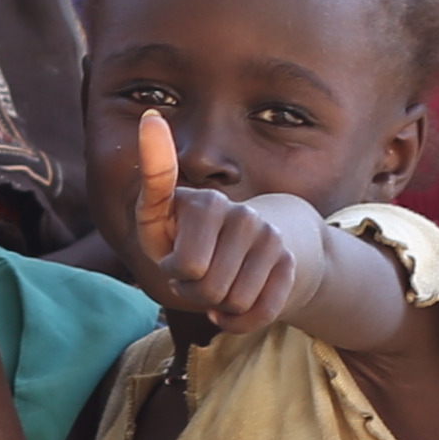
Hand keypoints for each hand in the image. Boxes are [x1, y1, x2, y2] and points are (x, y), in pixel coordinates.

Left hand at [123, 110, 299, 338]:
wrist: (246, 255)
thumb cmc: (184, 241)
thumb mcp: (158, 224)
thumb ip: (152, 191)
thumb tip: (151, 118)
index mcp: (203, 202)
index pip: (180, 232)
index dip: (162, 195)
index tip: (149, 121)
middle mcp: (239, 214)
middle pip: (199, 281)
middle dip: (189, 289)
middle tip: (192, 274)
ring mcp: (268, 237)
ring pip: (231, 300)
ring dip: (215, 304)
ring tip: (213, 283)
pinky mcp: (289, 264)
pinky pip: (259, 311)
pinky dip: (239, 321)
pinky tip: (230, 308)